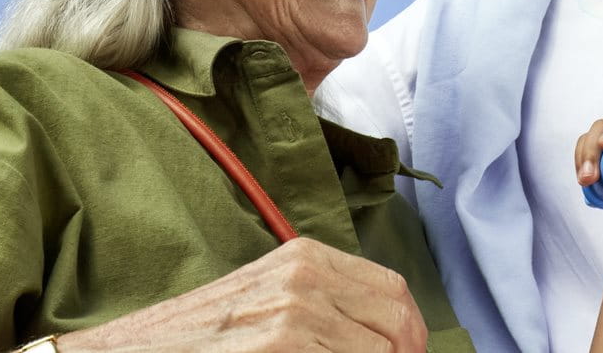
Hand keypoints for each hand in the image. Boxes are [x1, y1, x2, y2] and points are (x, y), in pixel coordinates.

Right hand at [55, 237, 427, 352]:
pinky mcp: (278, 350)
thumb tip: (388, 338)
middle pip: (398, 327)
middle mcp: (303, 278)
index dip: (410, 335)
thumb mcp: (263, 302)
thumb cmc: (193, 339)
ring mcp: (291, 316)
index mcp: (304, 258)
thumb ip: (322, 308)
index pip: (396, 293)